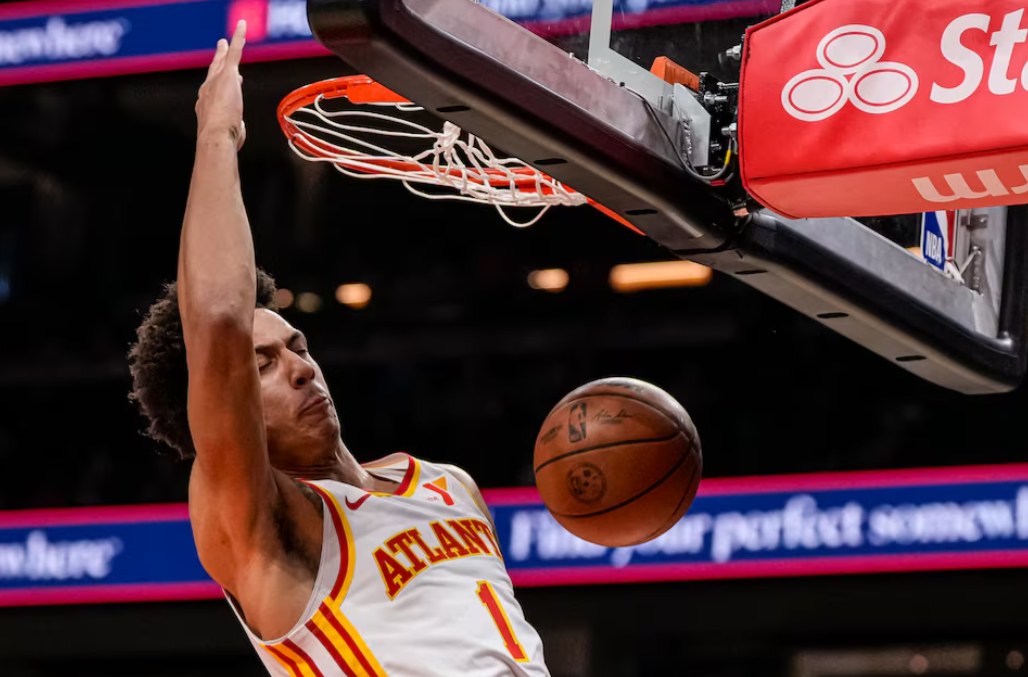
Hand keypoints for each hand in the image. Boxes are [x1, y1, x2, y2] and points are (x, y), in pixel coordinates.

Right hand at [196, 21, 246, 148]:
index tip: (230, 78)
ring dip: (226, 49)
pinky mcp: (228, 73)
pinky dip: (238, 38)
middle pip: (214, 70)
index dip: (222, 82)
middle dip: (218, 60)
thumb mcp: (229, 134)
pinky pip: (234, 52)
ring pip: (223, 61)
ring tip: (228, 41)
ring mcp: (217, 81)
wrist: (215, 135)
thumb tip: (238, 130)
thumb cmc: (220, 139)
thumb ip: (234, 129)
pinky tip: (242, 27)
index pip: (216, 90)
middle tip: (221, 48)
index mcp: (206, 105)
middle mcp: (208, 90)